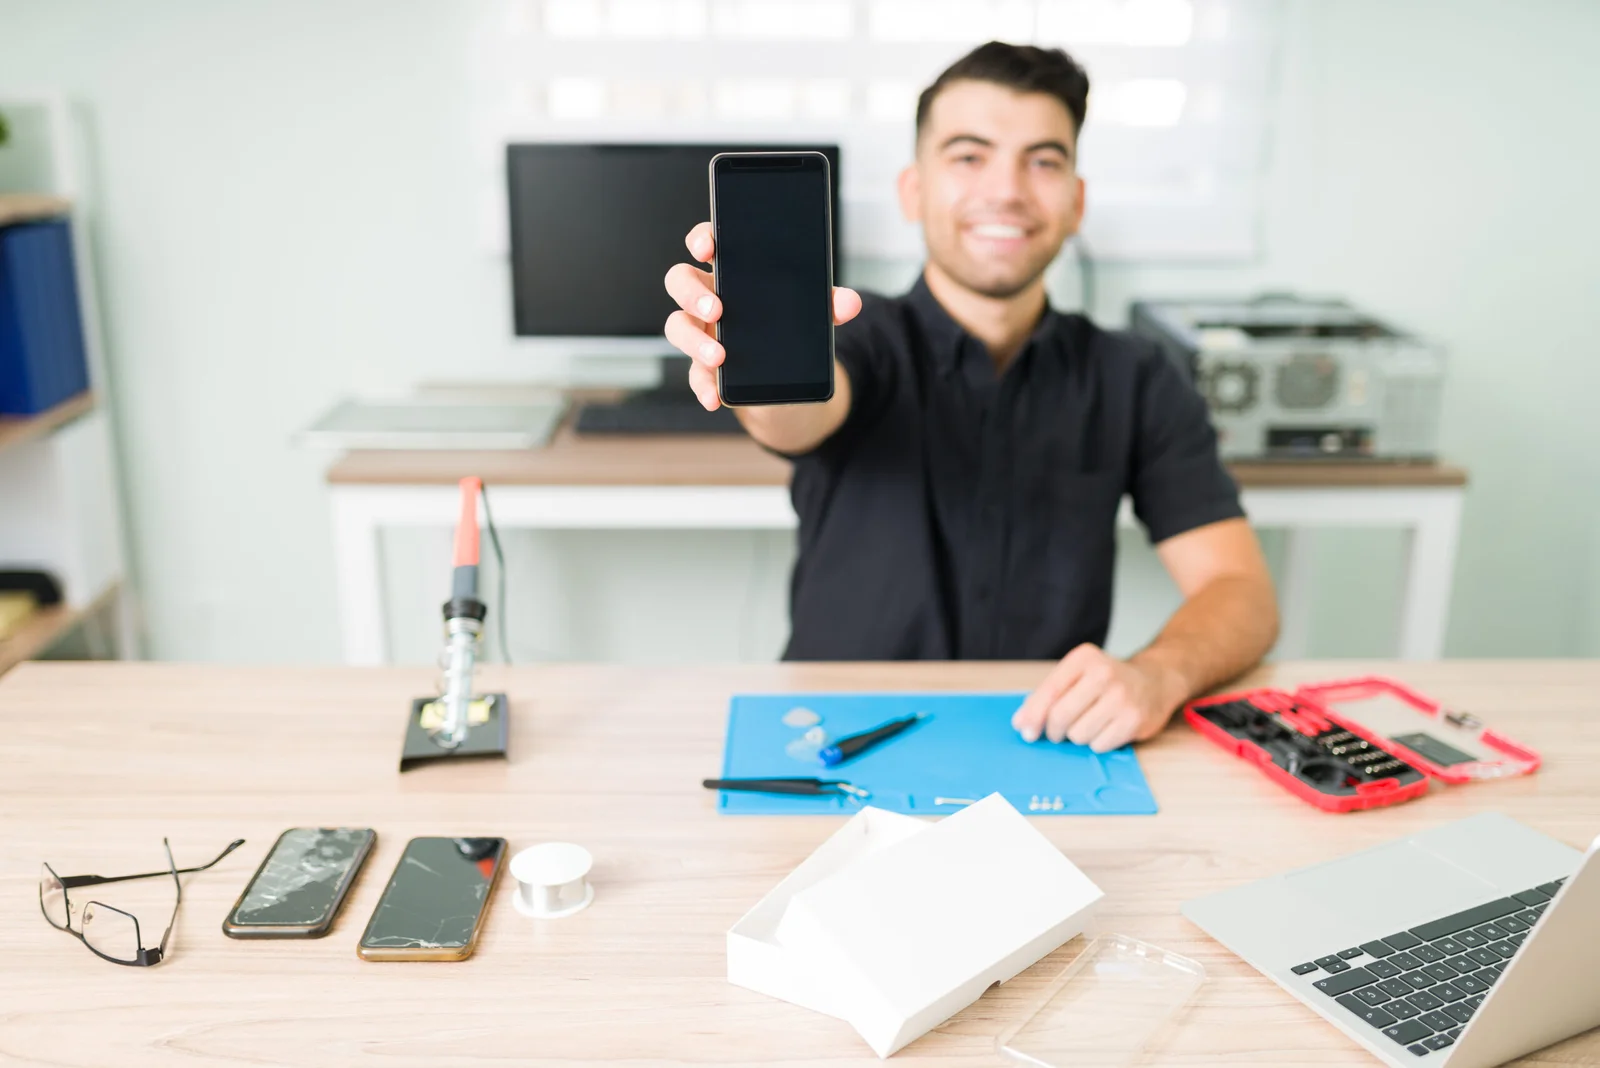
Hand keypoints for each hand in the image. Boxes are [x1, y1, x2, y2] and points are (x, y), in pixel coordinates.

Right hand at [663, 222, 861, 410]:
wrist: (785, 379)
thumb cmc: (788, 329)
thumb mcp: (814, 315)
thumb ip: (830, 305)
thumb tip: (851, 302)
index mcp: (731, 274)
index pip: (707, 244)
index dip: (701, 240)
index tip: (707, 248)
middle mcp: (709, 299)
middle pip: (680, 281)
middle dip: (692, 293)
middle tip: (717, 309)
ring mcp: (702, 333)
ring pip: (678, 326)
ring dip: (694, 341)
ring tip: (718, 355)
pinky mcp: (704, 368)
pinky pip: (693, 375)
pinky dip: (703, 386)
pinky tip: (714, 397)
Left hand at [1011, 644, 1186, 752]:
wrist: (1155, 680)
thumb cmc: (1107, 681)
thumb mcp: (1077, 675)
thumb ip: (1048, 696)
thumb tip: (1021, 723)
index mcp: (1084, 658)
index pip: (1049, 691)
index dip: (1033, 715)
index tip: (1025, 730)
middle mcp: (1104, 674)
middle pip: (1060, 716)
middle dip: (1054, 730)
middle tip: (1058, 732)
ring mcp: (1121, 697)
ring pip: (1078, 734)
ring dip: (1078, 736)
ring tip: (1091, 723)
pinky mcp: (1134, 720)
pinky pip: (1099, 745)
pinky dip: (1097, 742)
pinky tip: (1107, 728)